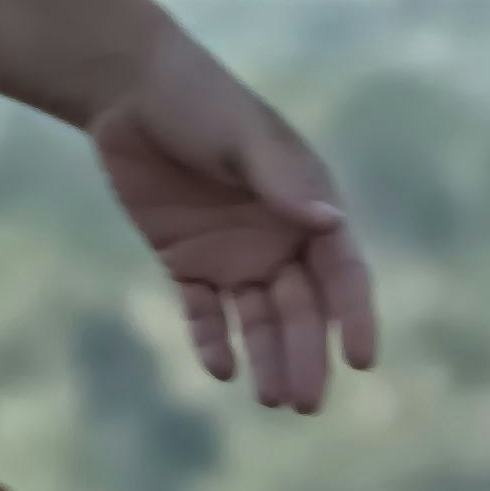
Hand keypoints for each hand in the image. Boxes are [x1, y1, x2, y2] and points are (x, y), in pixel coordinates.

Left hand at [84, 26, 378, 414]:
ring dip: (269, 358)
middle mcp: (281, 241)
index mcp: (310, 211)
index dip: (356, 317)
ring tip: (273, 400)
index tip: (362, 359)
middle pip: (302, 309)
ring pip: (259, 319)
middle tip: (304, 402)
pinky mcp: (188, 262)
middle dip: (307, 356)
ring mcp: (235, 255)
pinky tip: (223, 369)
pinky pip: (204, 311)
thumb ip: (281, 180)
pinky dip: (213, 339)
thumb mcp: (243, 136)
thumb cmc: (200, 101)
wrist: (127, 88)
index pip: (343, 274)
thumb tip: (330, 223)